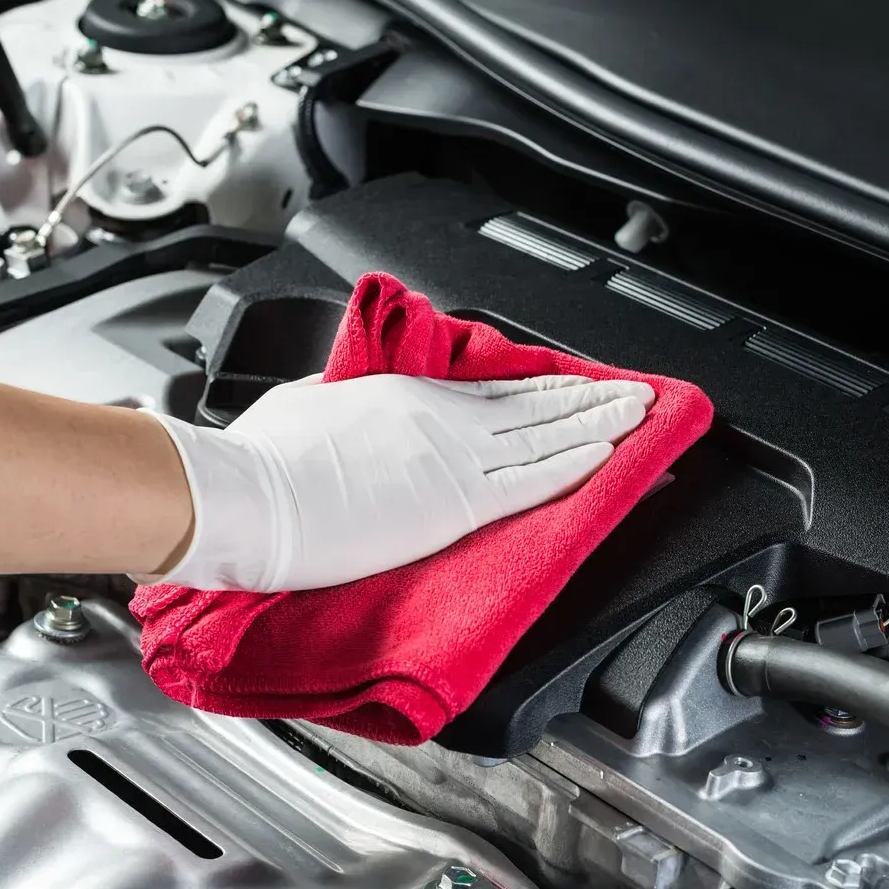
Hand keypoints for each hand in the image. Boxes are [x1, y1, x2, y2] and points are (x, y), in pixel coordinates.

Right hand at [146, 373, 654, 591]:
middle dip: (588, 399)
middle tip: (634, 392)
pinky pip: (533, 480)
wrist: (247, 495)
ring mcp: (452, 458)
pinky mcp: (455, 502)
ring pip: (546, 436)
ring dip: (599, 425)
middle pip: (532, 405)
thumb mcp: (305, 408)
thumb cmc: (260, 460)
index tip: (572, 386)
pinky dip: (576, 464)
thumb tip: (343, 403)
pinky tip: (609, 456)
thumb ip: (342, 406)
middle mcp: (439, 420)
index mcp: (402, 398)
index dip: (540, 389)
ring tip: (641, 415)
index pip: (491, 393)